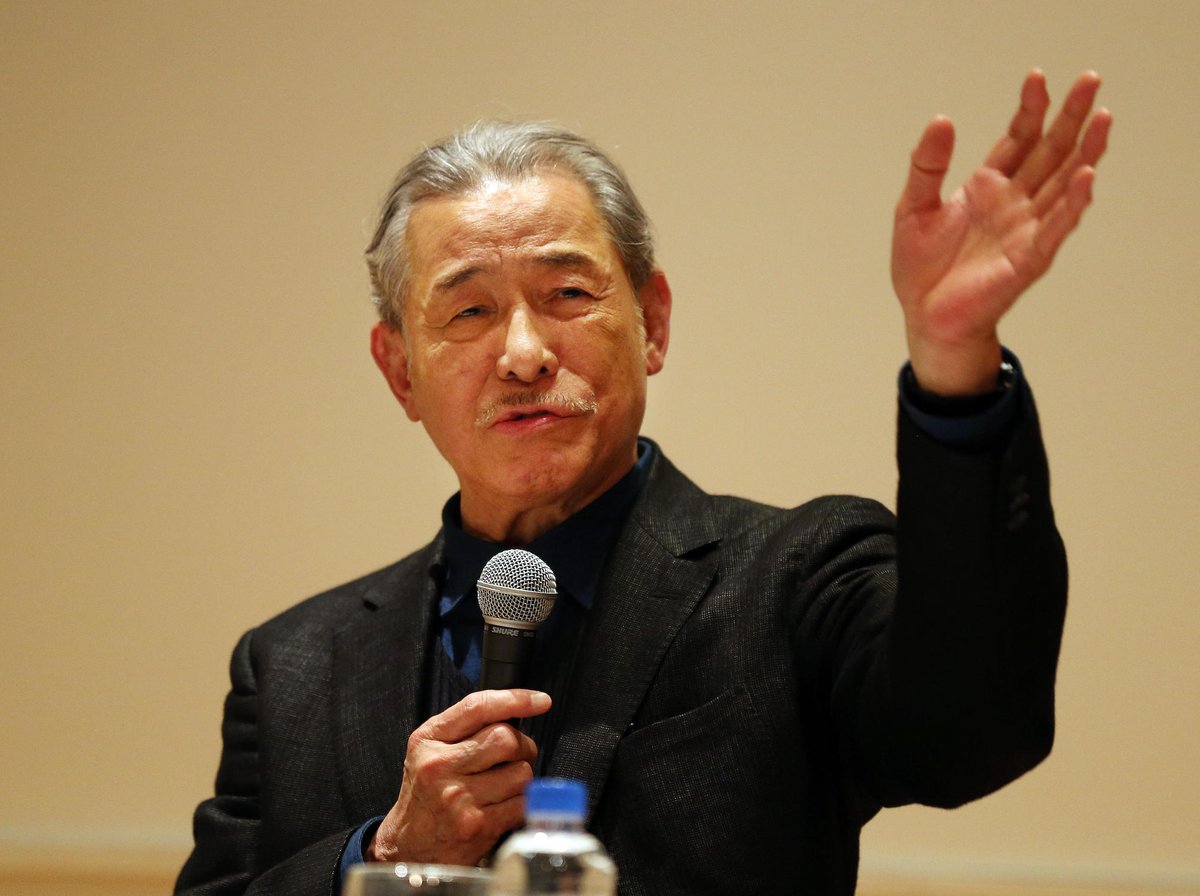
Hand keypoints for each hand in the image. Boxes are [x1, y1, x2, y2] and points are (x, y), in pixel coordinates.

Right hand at [366, 689, 551, 865]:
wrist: (408, 846)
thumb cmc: (426, 793)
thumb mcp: (429, 750)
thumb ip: (464, 728)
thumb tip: (515, 711)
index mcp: (428, 740)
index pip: (478, 707)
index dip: (515, 699)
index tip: (540, 700)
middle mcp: (440, 766)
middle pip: (506, 738)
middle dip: (522, 745)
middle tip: (515, 756)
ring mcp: (460, 797)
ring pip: (521, 772)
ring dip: (522, 777)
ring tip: (504, 785)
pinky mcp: (478, 825)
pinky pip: (523, 802)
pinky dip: (522, 803)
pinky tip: (503, 806)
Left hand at [892, 70, 1111, 394]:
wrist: (923, 317)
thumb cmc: (921, 267)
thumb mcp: (913, 208)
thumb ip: (927, 166)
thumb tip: (942, 119)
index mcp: (988, 186)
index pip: (1018, 138)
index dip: (1029, 109)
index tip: (1037, 78)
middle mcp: (1014, 203)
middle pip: (1050, 152)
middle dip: (1070, 118)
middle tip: (1090, 80)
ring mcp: (1025, 229)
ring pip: (1063, 184)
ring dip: (1085, 153)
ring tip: (1102, 120)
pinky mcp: (1028, 260)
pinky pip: (1055, 228)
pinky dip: (1071, 204)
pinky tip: (1085, 176)